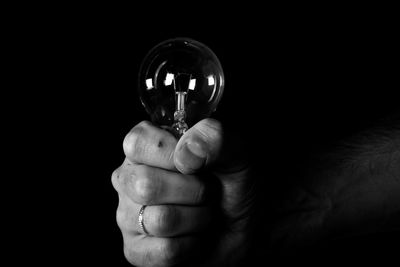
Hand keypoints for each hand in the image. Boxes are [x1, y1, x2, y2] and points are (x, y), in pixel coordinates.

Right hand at [111, 119, 254, 265]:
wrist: (242, 226)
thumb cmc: (232, 185)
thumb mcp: (235, 153)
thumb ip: (215, 138)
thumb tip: (185, 154)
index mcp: (145, 148)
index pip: (138, 142)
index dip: (171, 154)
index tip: (196, 163)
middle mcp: (129, 179)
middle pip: (145, 185)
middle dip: (194, 190)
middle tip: (207, 190)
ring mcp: (128, 216)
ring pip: (161, 221)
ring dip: (199, 218)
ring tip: (204, 212)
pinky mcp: (136, 251)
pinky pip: (166, 251)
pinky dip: (194, 245)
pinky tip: (195, 236)